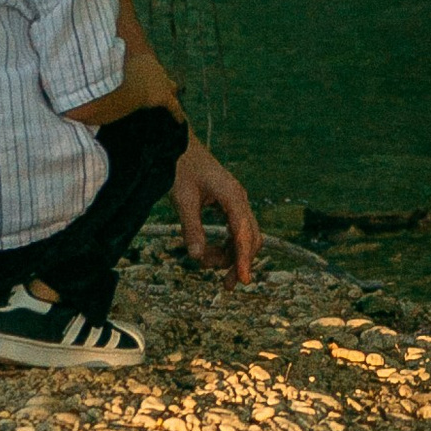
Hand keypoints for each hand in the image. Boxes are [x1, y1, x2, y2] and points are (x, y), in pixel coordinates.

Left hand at [170, 132, 260, 284]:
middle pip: (251, 238)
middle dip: (240, 262)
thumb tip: (197, 256)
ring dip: (230, 255)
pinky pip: (235, 230)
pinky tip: (210, 252)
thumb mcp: (182, 198)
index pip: (243, 234)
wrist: (179, 145)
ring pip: (244, 236)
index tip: (243, 281)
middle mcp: (240, 200)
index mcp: (232, 197)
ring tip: (206, 262)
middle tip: (226, 286)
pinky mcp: (229, 204)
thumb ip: (191, 227)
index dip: (243, 259)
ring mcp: (236, 202)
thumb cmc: (181, 168)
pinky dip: (225, 245)